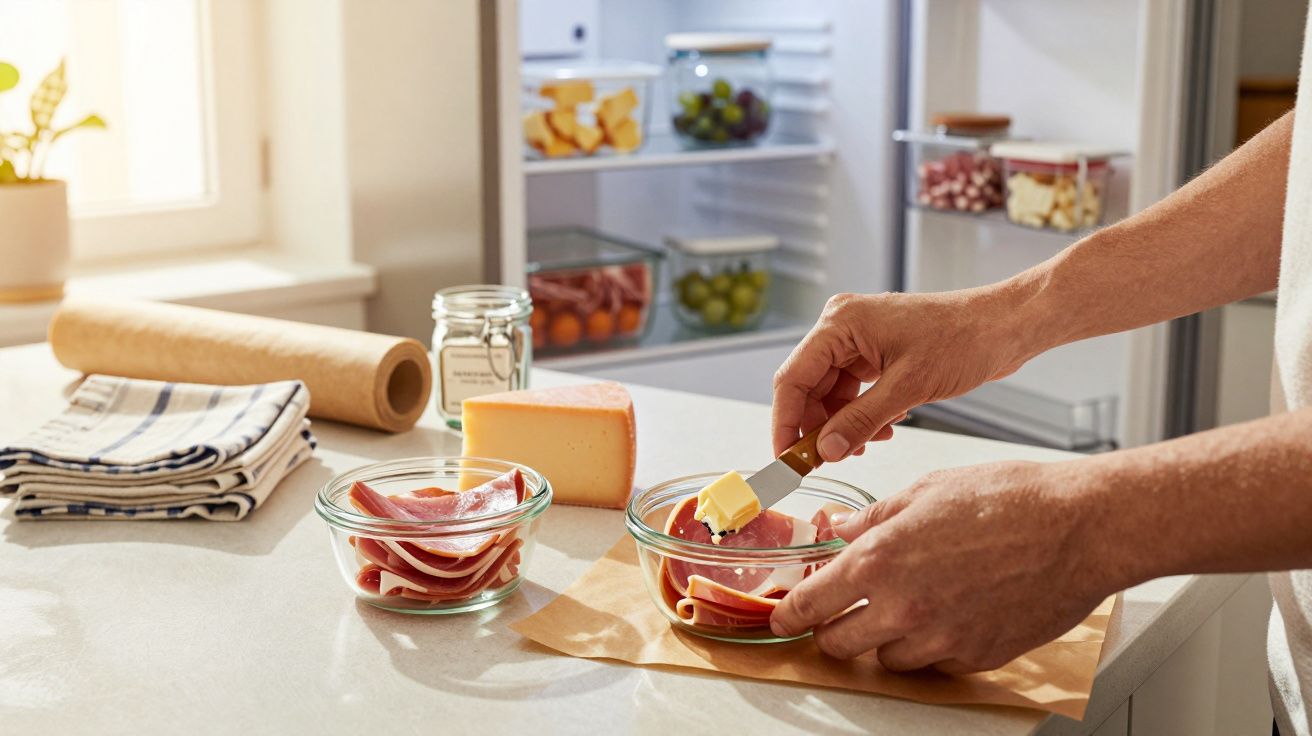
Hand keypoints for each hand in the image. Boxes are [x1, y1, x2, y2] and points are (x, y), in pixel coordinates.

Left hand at [770, 460, 1119, 672]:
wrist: (1078, 528)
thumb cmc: (1009, 500)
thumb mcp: (924, 492)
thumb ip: (871, 519)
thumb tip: (839, 531)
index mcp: (880, 561)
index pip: (810, 605)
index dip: (789, 614)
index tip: (783, 616)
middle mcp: (903, 608)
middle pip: (840, 644)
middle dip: (834, 628)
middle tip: (842, 609)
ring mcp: (942, 639)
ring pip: (887, 659)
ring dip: (885, 637)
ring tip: (907, 604)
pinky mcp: (977, 656)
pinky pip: (934, 663)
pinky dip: (930, 646)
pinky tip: (947, 611)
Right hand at [772, 290, 1034, 460]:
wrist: (1004, 327)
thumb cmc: (963, 340)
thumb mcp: (908, 388)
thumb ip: (860, 421)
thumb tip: (825, 451)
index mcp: (841, 323)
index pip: (793, 378)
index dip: (785, 421)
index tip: (786, 458)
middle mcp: (842, 327)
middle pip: (808, 387)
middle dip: (816, 427)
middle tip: (822, 462)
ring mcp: (859, 340)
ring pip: (830, 393)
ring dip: (841, 424)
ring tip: (862, 446)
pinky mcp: (875, 353)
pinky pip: (853, 390)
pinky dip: (861, 414)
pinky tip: (882, 429)